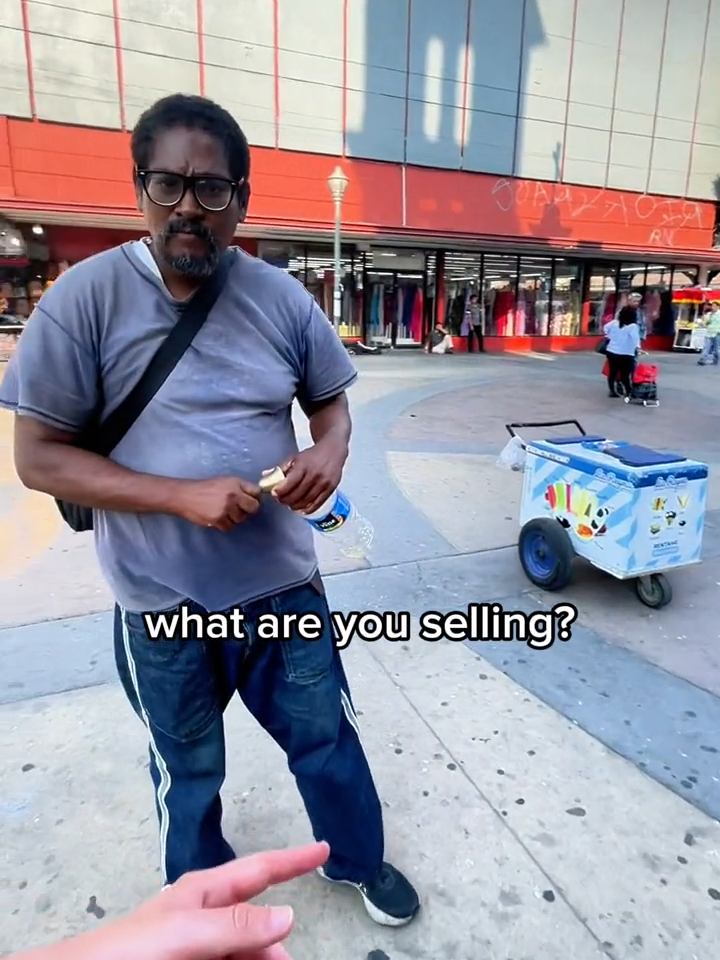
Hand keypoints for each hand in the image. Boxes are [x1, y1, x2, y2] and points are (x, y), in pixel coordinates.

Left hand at [16, 842, 329, 959]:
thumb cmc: (127, 949)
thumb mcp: (186, 930)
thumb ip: (236, 922)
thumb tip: (288, 914)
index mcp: (205, 892)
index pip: (260, 868)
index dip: (294, 858)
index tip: (324, 847)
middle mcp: (206, 916)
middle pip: (258, 926)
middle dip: (276, 946)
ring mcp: (198, 945)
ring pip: (246, 952)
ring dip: (259, 959)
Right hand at [172, 477, 260, 531]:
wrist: (185, 495)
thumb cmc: (204, 488)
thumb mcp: (224, 481)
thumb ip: (239, 487)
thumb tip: (256, 496)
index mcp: (235, 482)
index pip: (256, 491)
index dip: (254, 497)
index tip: (250, 500)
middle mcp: (233, 494)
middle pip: (254, 507)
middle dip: (248, 510)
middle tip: (238, 509)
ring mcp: (226, 508)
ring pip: (241, 519)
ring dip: (234, 518)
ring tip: (223, 512)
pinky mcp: (218, 519)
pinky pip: (229, 527)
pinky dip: (224, 525)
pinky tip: (217, 518)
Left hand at [273, 439, 347, 513]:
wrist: (333, 450)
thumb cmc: (313, 455)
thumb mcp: (295, 458)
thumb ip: (281, 469)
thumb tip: (265, 476)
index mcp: (304, 465)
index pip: (289, 483)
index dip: (280, 491)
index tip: (274, 494)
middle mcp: (314, 474)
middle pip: (296, 494)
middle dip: (285, 500)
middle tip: (280, 500)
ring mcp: (324, 483)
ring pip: (306, 501)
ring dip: (295, 505)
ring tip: (289, 504)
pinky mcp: (331, 489)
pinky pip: (317, 503)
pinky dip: (307, 509)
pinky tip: (301, 508)